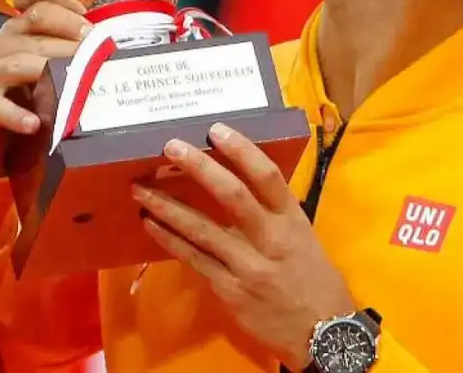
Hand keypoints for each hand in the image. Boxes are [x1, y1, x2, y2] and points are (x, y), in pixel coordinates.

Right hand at [0, 0, 89, 176]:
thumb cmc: (26, 108)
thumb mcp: (48, 81)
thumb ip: (67, 61)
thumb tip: (105, 50)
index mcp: (12, 34)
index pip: (38, 12)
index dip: (68, 20)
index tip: (94, 35)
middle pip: (32, 39)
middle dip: (68, 49)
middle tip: (97, 62)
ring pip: (16, 66)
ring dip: (49, 73)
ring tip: (76, 84)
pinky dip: (15, 115)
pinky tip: (34, 124)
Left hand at [132, 124, 355, 368]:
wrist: (321, 332)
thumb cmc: (313, 279)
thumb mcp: (303, 237)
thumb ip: (274, 213)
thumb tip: (238, 180)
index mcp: (292, 220)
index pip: (267, 177)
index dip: (241, 150)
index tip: (216, 130)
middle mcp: (271, 239)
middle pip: (233, 196)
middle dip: (200, 168)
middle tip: (172, 148)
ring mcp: (248, 266)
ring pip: (202, 230)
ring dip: (168, 207)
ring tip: (141, 189)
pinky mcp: (229, 290)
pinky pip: (194, 260)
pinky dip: (170, 240)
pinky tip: (151, 225)